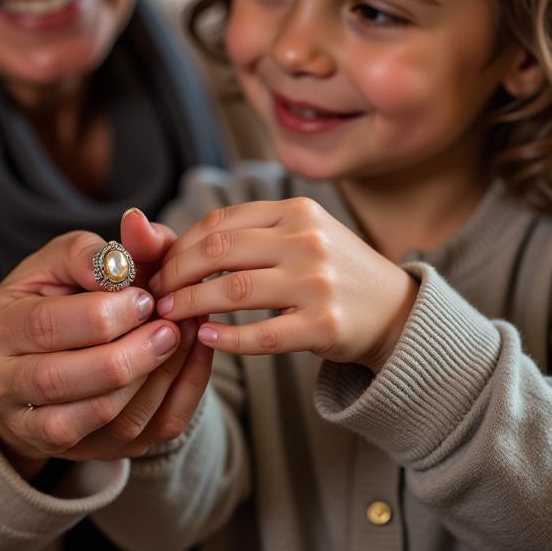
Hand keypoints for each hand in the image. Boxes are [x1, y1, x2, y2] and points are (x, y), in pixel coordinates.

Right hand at [0, 209, 212, 477]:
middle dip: (128, 352)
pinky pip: (132, 436)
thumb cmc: (50, 298)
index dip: (102, 312)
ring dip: (152, 377)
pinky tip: (187, 360)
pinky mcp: (80, 451)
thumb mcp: (61, 262)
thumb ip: (100, 248)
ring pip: (97, 417)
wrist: (32, 361)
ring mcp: (37, 428)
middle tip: (168, 325)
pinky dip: (170, 398)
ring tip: (179, 338)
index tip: (144, 295)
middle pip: (64, 379)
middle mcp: (2, 385)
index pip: (46, 324)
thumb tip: (140, 226)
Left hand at [149, 198, 417, 373]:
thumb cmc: (333, 272)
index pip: (221, 222)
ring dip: (191, 304)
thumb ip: (253, 234)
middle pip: (219, 251)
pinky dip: (227, 338)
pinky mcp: (325, 326)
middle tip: (155, 294)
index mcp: (297, 212)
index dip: (180, 245)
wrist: (395, 311)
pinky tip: (207, 338)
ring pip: (234, 290)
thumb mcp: (302, 236)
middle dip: (177, 273)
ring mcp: (318, 283)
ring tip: (169, 316)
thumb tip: (178, 243)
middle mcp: (308, 241)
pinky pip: (262, 335)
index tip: (160, 266)